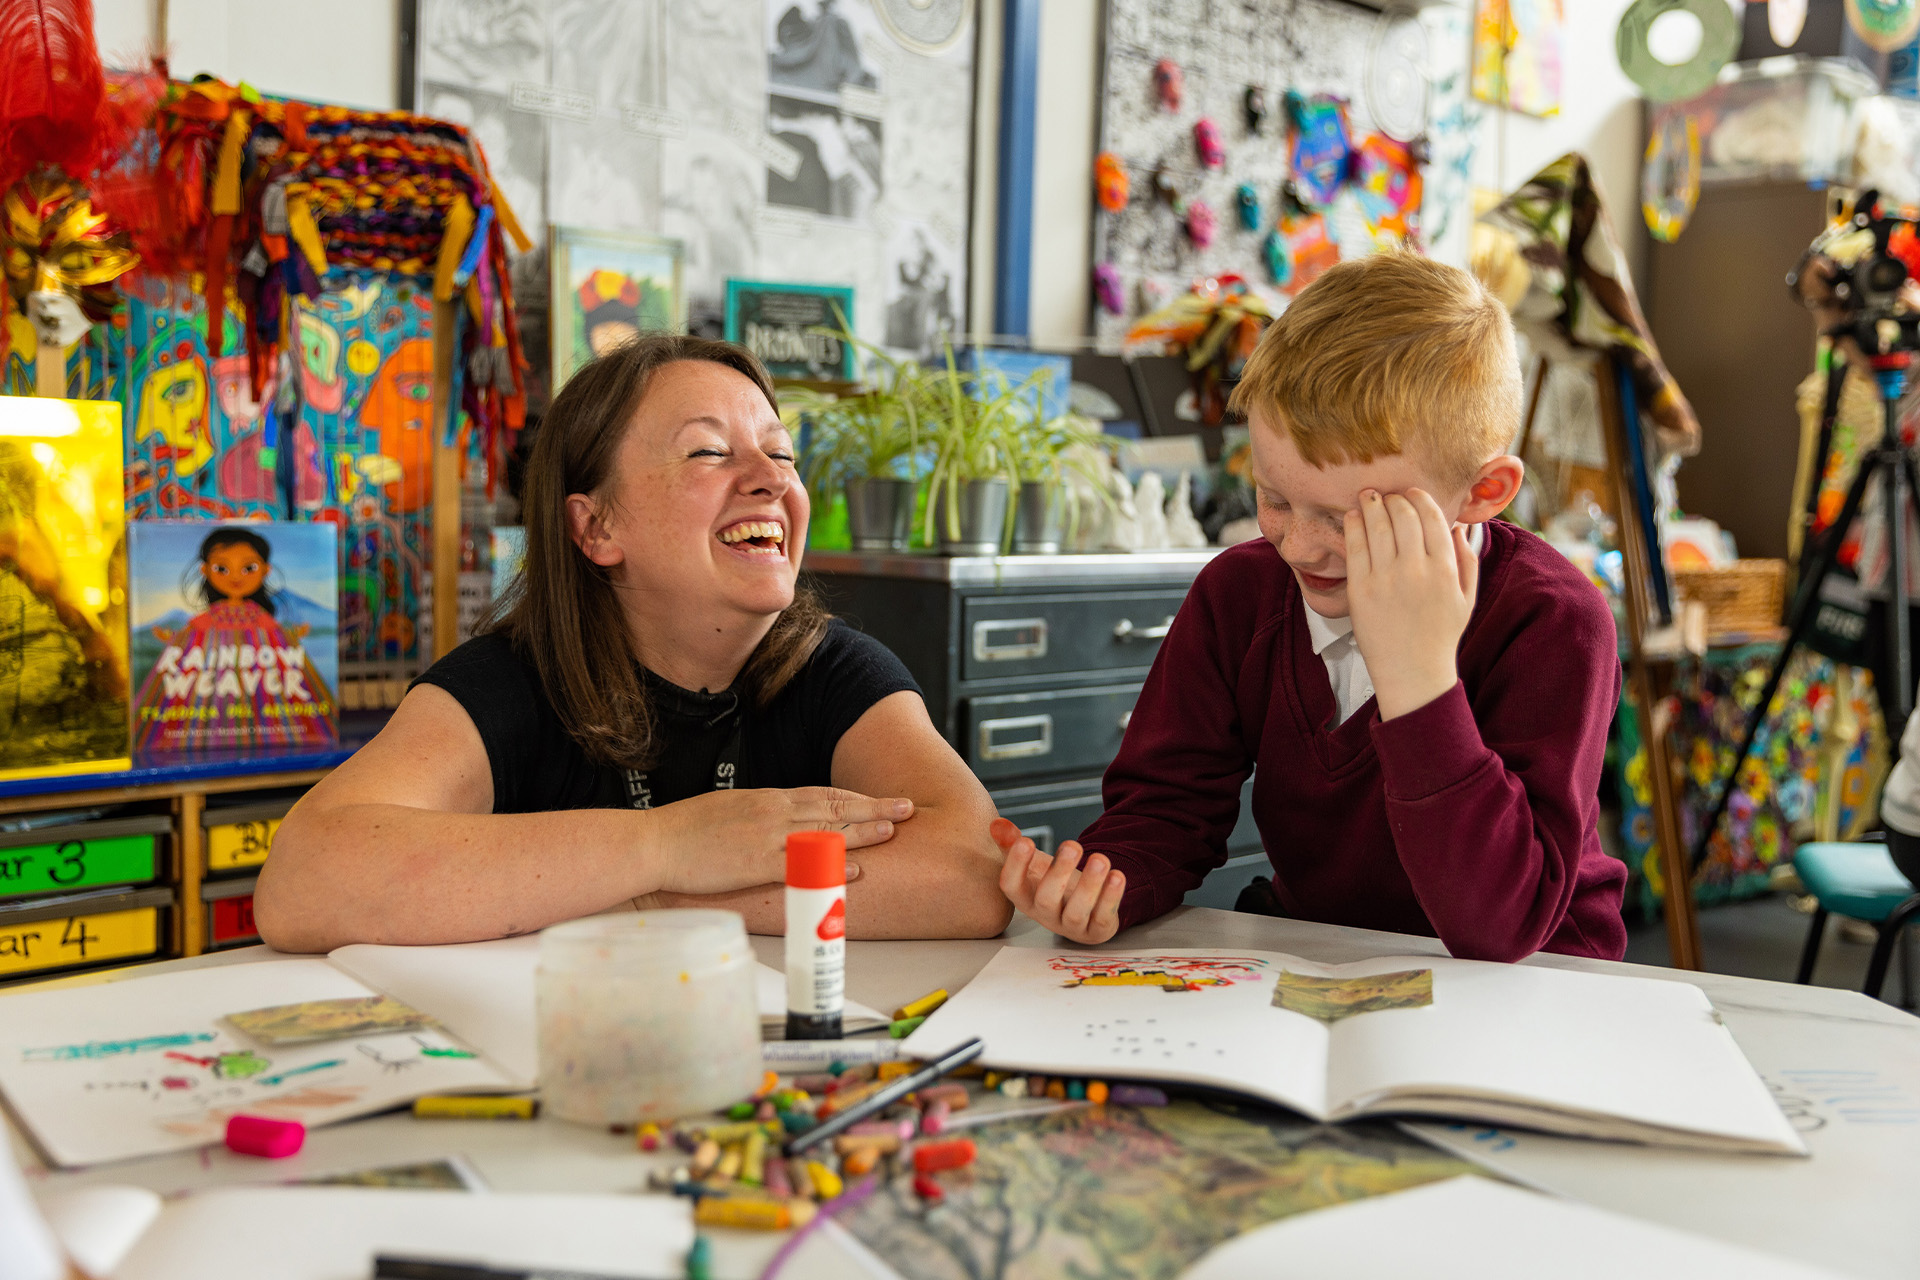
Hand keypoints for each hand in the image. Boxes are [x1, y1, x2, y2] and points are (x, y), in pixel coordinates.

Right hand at [646, 787, 909, 895]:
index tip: (883, 799)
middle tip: (907, 807)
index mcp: (768, 799)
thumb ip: (763, 814)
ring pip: (825, 831)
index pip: (823, 795)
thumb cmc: (688, 829)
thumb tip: (786, 818)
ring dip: (862, 830)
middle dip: (874, 808)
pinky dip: (831, 865)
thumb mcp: (732, 810)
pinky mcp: (755, 863)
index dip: (857, 798)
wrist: (657, 841)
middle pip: (834, 808)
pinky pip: (802, 864)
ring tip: (893, 830)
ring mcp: (767, 837)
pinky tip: (854, 867)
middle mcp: (774, 812)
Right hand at [991, 818, 1123, 943]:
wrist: (1084, 913)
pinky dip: (1111, 897)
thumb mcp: (1035, 864)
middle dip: (1059, 872)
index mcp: (1025, 897)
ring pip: (1076, 911)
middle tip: (1072, 845)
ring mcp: (1071, 926)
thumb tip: (997, 824)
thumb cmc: (1054, 885)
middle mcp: (1045, 914)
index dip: (1015, 865)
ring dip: (1089, 885)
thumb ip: (1015, 844)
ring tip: (1101, 859)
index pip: (1011, 886)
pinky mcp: (1096, 930)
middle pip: (1046, 899)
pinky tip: (1117, 876)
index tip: (1025, 841)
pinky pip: (1103, 917)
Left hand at [1343, 489, 1477, 719]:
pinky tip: (1352, 516)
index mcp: (1444, 569)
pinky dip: (1353, 525)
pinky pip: (1355, 547)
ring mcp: (1386, 579)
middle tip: (1388, 495)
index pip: (1431, 517)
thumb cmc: (1440, 634)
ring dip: (1371, 504)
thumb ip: (1466, 558)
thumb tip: (1457, 525)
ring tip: (1368, 496)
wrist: (1412, 671)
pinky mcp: (1360, 590)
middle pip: (1403, 516)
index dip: (1419, 498)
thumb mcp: (1466, 597)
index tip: (1411, 493)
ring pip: (1377, 526)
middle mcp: (1415, 570)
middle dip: (1395, 498)